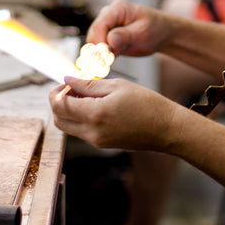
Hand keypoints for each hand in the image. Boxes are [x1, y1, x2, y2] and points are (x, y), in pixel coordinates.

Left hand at [50, 76, 182, 150]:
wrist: (166, 129)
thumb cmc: (148, 105)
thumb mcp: (117, 86)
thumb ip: (89, 84)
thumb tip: (69, 80)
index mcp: (95, 114)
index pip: (59, 104)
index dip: (57, 90)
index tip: (66, 82)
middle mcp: (92, 132)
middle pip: (58, 119)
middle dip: (58, 102)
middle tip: (72, 88)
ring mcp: (97, 141)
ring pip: (68, 127)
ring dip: (69, 111)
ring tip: (86, 95)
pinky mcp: (102, 144)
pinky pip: (81, 131)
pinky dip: (80, 118)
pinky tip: (95, 105)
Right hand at [85, 0, 170, 56]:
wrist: (162, 34)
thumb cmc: (156, 28)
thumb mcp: (143, 31)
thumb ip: (125, 35)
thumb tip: (109, 40)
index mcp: (117, 9)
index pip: (101, 24)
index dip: (99, 40)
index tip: (104, 54)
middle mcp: (109, 16)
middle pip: (94, 32)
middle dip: (98, 48)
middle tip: (105, 61)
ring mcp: (108, 27)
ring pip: (94, 41)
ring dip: (99, 54)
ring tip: (108, 62)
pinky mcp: (109, 39)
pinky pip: (100, 49)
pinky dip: (102, 57)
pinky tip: (108, 63)